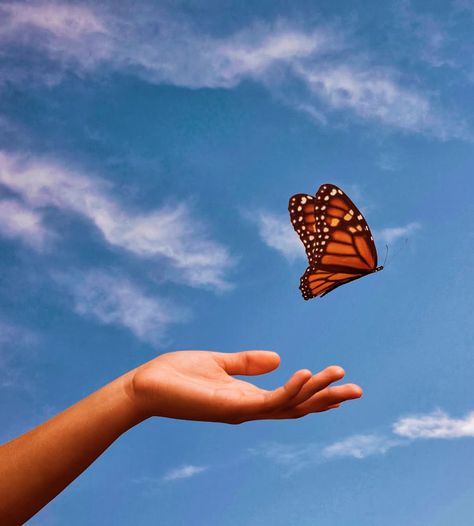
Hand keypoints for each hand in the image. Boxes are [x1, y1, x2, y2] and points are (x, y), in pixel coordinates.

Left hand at [128, 350, 361, 423]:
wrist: (146, 385)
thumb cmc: (178, 375)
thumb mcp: (219, 362)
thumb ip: (247, 362)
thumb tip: (278, 358)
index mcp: (247, 396)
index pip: (288, 398)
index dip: (314, 393)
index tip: (339, 385)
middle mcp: (249, 407)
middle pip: (296, 406)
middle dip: (326, 399)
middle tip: (357, 390)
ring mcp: (241, 410)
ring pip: (289, 404)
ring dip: (315, 391)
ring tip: (338, 374)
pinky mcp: (231, 407)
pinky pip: (268, 400)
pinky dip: (289, 390)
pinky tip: (305, 373)